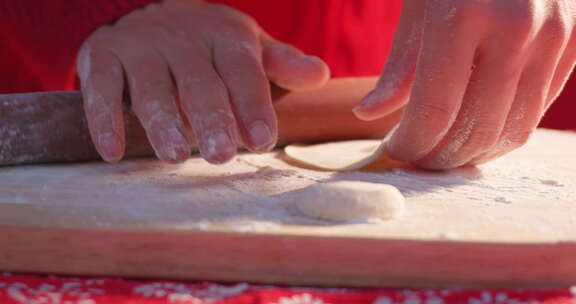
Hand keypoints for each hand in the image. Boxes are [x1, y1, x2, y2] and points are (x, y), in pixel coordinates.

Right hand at [77, 0, 328, 163]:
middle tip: (221, 155)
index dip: (253, 105)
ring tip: (174, 156)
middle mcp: (182, 40)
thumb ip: (281, 64)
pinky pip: (100, 89)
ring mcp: (140, 48)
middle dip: (211, 119)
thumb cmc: (207, 42)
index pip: (243, 72)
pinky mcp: (103, 57)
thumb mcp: (248, 46)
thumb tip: (321, 75)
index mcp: (224, 38)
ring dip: (162, 123)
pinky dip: (104, 120)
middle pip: (199, 83)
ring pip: (151, 87)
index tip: (263, 140)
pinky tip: (113, 152)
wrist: (145, 8)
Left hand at [354, 0, 575, 168]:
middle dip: (438, 156)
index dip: (410, 144)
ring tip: (442, 149)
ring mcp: (556, 36)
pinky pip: (537, 110)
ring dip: (472, 153)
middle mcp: (518, 28)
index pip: (434, 113)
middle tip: (415, 156)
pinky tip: (476, 128)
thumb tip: (369, 114)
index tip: (393, 149)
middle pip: (474, 131)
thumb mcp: (418, 2)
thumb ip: (399, 65)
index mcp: (465, 14)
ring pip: (512, 131)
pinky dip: (503, 131)